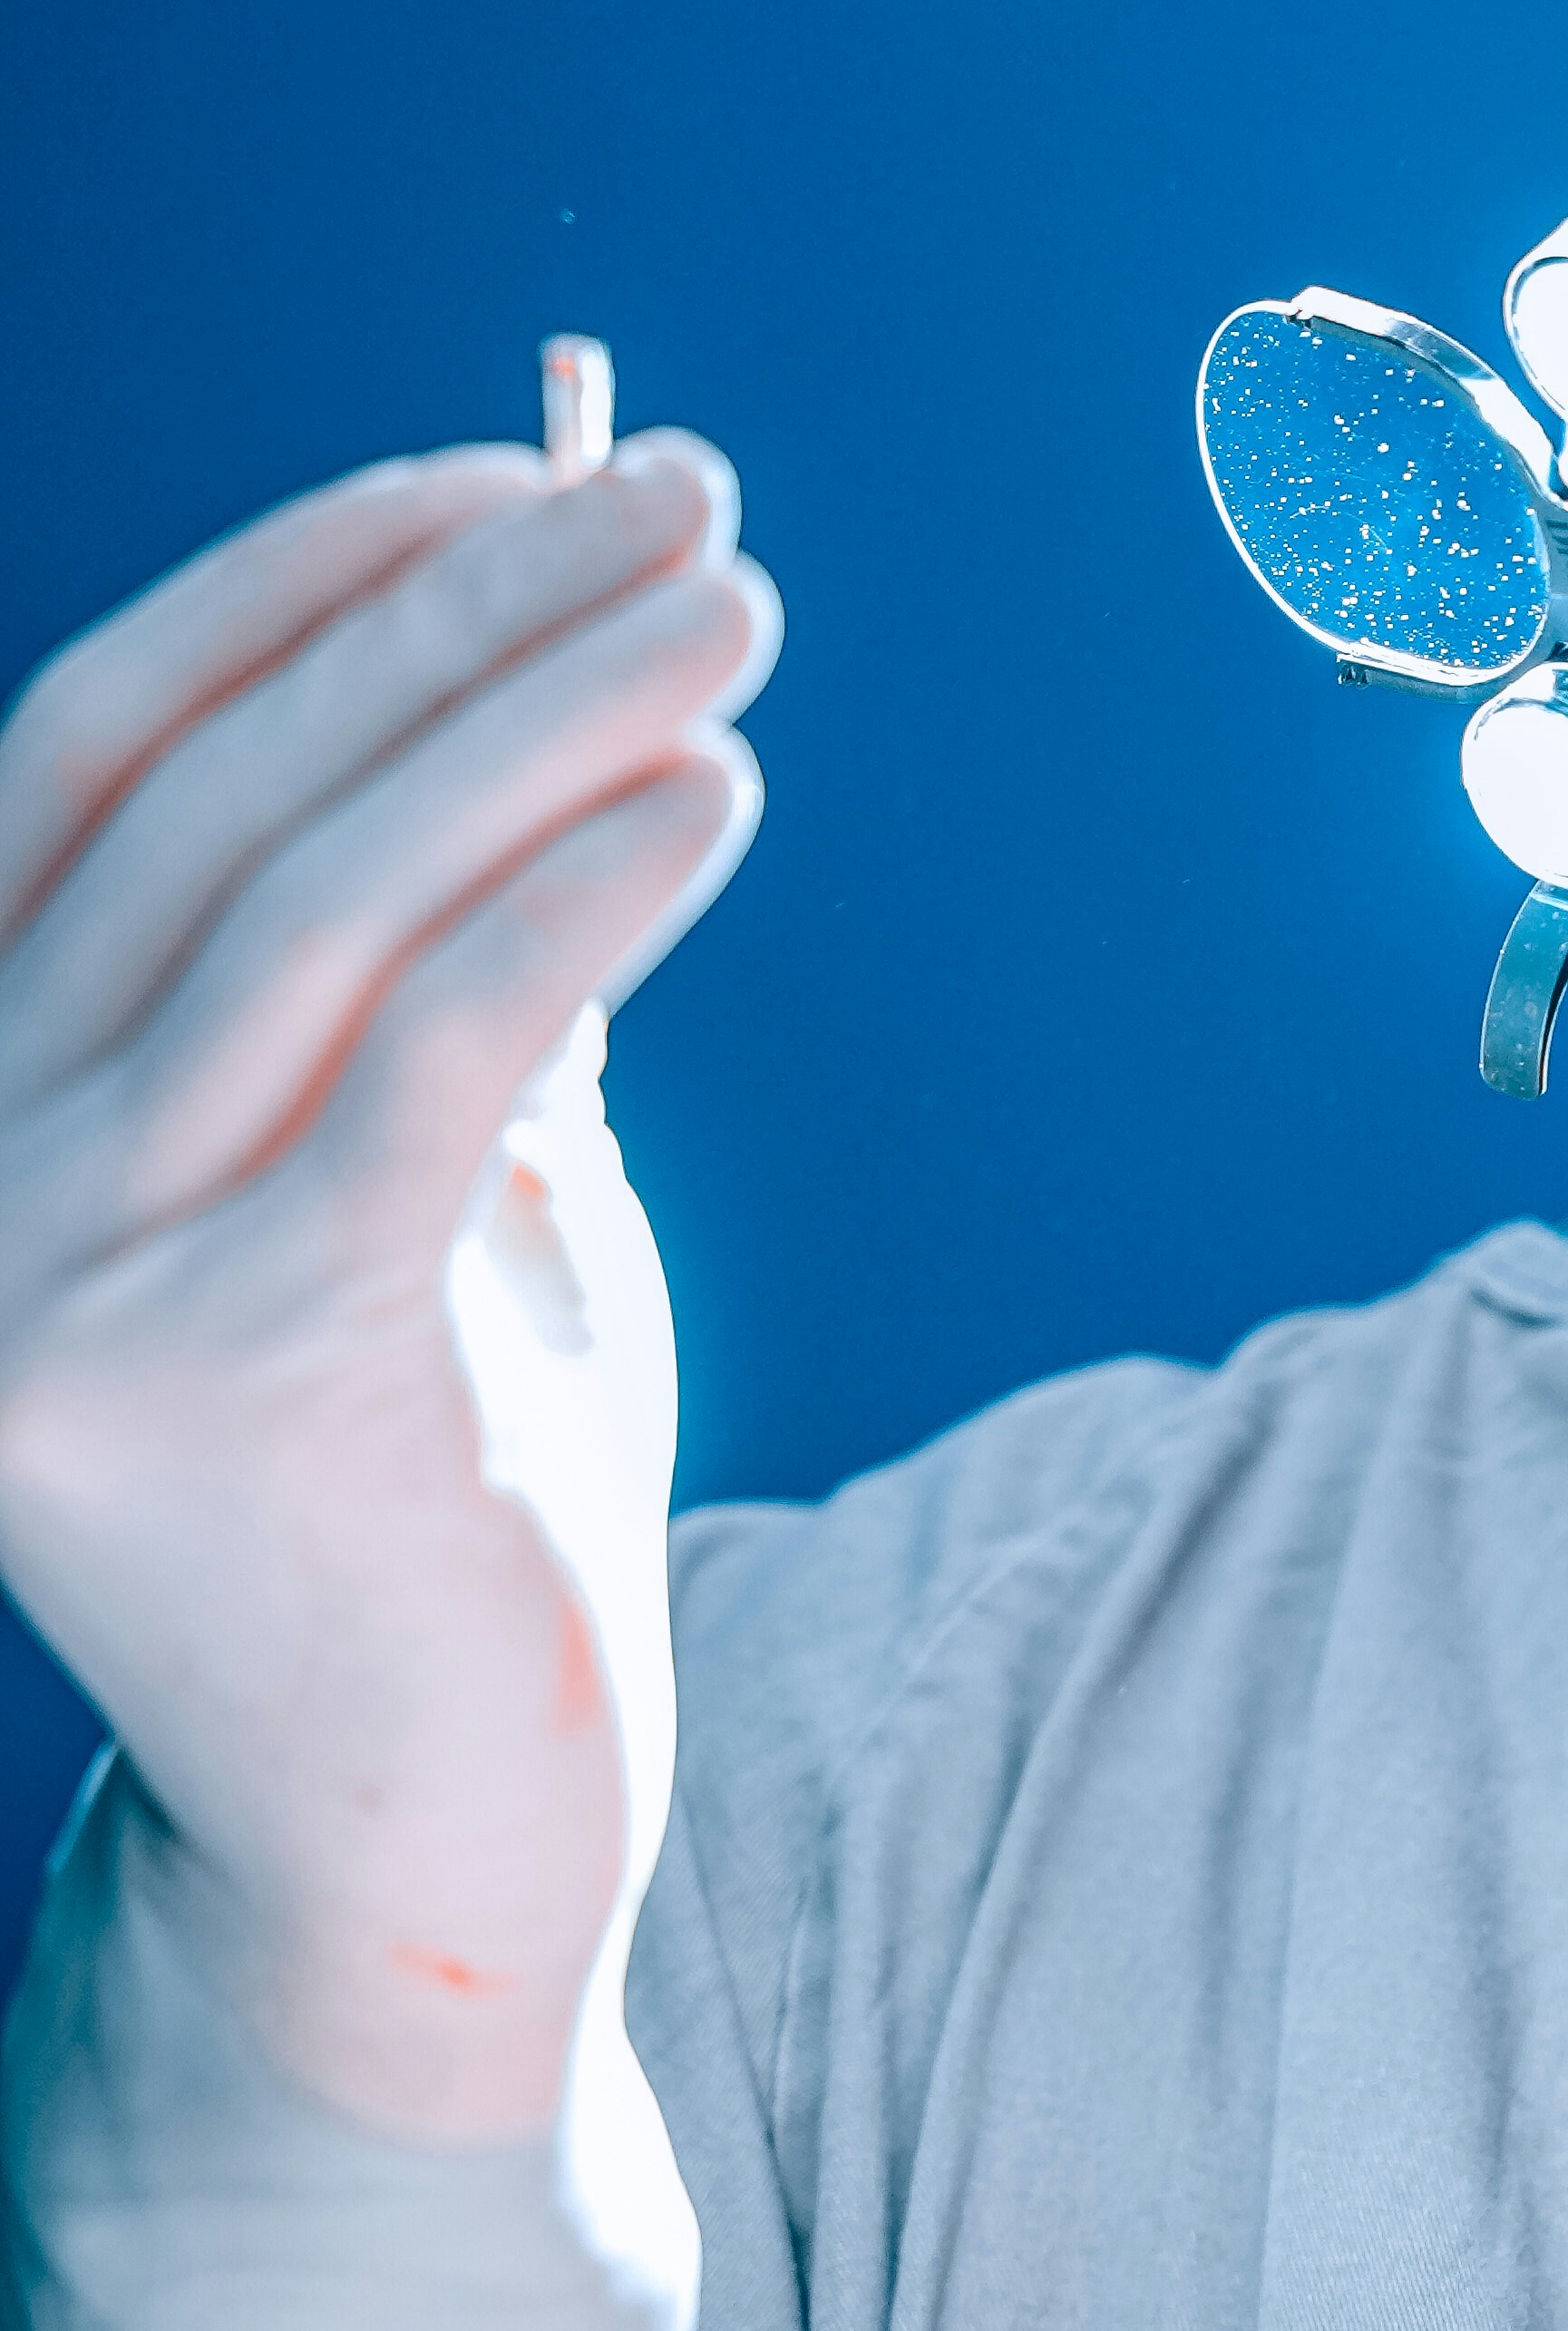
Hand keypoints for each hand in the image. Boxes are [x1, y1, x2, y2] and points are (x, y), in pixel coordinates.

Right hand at [0, 436, 774, 2150]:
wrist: (430, 1860)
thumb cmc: (442, 1508)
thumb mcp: (412, 1190)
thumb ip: (423, 966)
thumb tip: (552, 666)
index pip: (90, 753)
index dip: (300, 587)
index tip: (515, 470)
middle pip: (219, 804)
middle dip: (466, 617)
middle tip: (691, 503)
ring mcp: (59, 1284)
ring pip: (318, 905)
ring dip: (551, 716)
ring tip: (737, 611)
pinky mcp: (229, 1375)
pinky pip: (430, 1065)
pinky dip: (585, 899)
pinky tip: (716, 798)